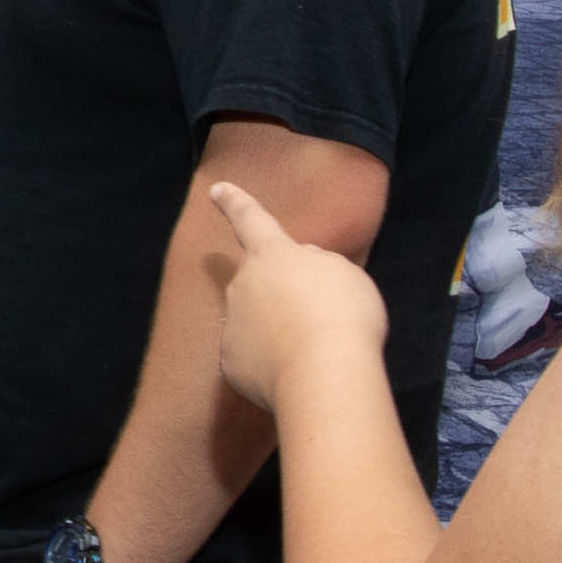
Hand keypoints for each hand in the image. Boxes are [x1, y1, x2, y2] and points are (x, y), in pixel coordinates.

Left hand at [210, 182, 387, 412]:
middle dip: (285, 298)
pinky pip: (254, 357)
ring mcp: (232, 323)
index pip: (251, 220)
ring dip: (281, 332)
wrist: (322, 374)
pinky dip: (273, 364)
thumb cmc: (343, 316)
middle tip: (321, 318)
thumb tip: (301, 267)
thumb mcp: (345, 275)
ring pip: (257, 321)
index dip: (235, 203)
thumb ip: (318, 264)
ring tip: (315, 350)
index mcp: (272, 254)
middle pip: (262, 283)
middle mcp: (243, 284)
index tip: (216, 188)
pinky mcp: (231, 361)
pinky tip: (296, 371)